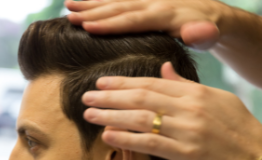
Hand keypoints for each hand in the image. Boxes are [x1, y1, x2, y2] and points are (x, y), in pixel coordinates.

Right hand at [65, 0, 230, 49]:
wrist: (212, 15)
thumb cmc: (207, 31)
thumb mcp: (208, 35)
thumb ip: (201, 35)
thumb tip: (194, 32)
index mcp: (164, 14)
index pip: (132, 20)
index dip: (110, 24)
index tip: (87, 27)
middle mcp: (152, 3)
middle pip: (118, 7)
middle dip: (92, 12)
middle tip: (69, 16)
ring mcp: (147, 0)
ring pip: (115, 0)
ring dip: (91, 3)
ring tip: (68, 5)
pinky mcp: (144, 0)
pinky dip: (101, 0)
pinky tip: (86, 1)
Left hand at [82, 62, 261, 159]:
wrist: (256, 154)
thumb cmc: (236, 126)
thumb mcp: (215, 98)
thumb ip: (186, 84)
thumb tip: (163, 69)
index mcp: (194, 93)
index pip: (150, 83)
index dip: (123, 82)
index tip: (102, 82)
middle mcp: (188, 108)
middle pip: (140, 98)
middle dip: (110, 97)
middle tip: (86, 96)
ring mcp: (186, 130)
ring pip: (140, 118)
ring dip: (111, 116)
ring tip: (89, 114)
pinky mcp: (185, 153)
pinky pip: (150, 143)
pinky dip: (127, 139)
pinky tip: (108, 136)